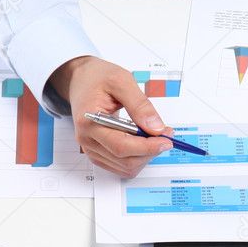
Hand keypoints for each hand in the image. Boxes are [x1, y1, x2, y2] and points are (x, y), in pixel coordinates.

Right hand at [50, 56, 173, 177]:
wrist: (81, 80)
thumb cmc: (98, 78)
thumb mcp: (121, 80)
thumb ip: (140, 105)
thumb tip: (155, 127)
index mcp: (89, 121)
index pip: (121, 146)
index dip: (148, 147)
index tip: (166, 140)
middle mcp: (87, 140)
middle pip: (125, 160)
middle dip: (150, 150)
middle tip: (165, 134)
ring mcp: (91, 149)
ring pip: (125, 167)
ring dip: (146, 156)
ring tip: (154, 137)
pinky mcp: (98, 153)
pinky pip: (121, 167)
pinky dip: (138, 158)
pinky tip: (143, 143)